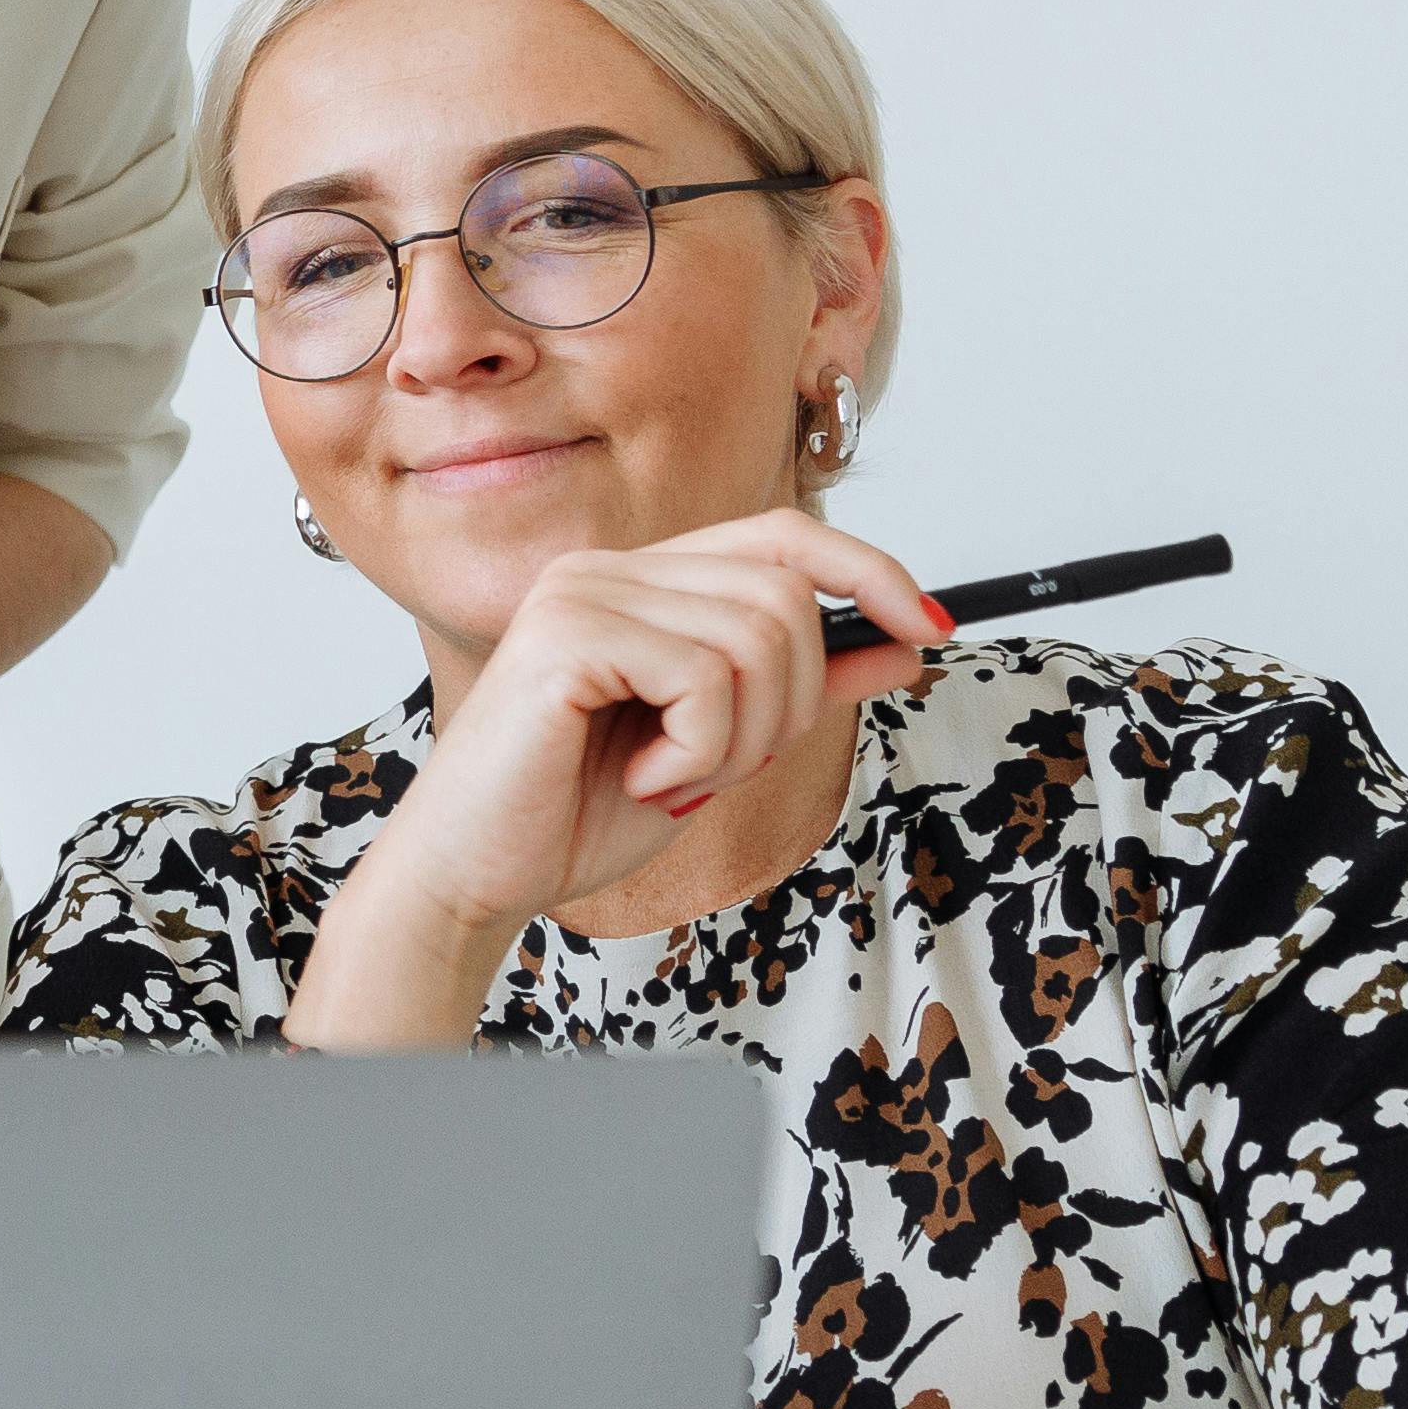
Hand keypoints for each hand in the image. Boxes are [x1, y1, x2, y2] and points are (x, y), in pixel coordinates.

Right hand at [285, 513, 932, 1051]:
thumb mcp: (722, 750)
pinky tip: (648, 777)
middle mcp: (608, 568)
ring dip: (744, 737)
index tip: (929, 627)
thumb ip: (802, 690)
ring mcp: (583, 593)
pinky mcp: (567, 635)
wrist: (477, 873)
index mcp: (639, 582)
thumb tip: (904, 642)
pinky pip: (704, 677)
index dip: (868, 569)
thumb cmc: (572, 814)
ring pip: (757, 638)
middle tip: (721, 766)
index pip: (782, 534)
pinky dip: (701, 750)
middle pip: (785, 595)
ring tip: (678, 776)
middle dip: (792, 702)